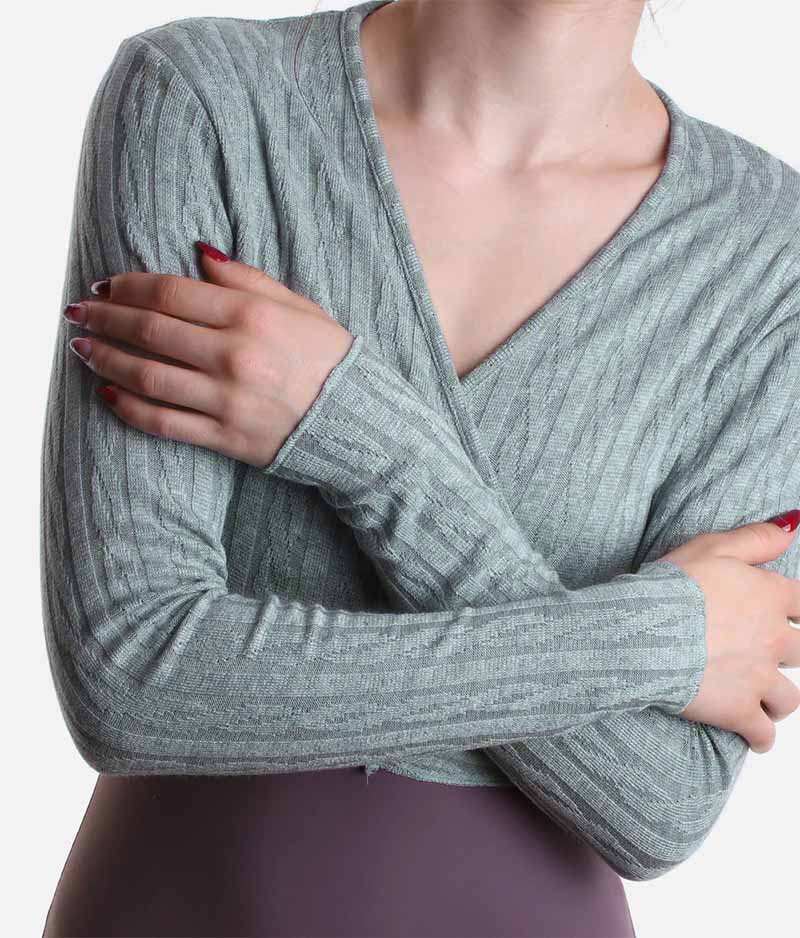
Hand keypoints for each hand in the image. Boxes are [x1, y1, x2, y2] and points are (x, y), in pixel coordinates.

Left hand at [63, 242, 355, 467]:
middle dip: (105, 318)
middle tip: (78, 312)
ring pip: (148, 377)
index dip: (128, 286)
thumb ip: (248, 279)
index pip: (170, 293)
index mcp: (253, 315)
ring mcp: (228, 401)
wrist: (364, 425)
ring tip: (81, 349)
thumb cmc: (334, 361)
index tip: (104, 285)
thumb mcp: (301, 307)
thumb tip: (199, 255)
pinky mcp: (227, 439)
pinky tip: (109, 394)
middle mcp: (235, 356)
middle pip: (150, 330)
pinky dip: (130, 408)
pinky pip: (164, 423)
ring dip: (106, 360)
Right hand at [660, 510, 799, 752]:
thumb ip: (756, 538)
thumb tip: (792, 525)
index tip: (788, 618)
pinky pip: (763, 734)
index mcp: (769, 598)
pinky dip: (760, 737)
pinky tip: (754, 736)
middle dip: (787, 655)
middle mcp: (773, 640)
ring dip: (779, 699)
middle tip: (767, 655)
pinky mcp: (738, 711)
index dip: (796, 612)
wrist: (642, 632)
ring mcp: (759, 679)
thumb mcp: (712, 547)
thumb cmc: (672, 588)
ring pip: (789, 698)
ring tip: (765, 699)